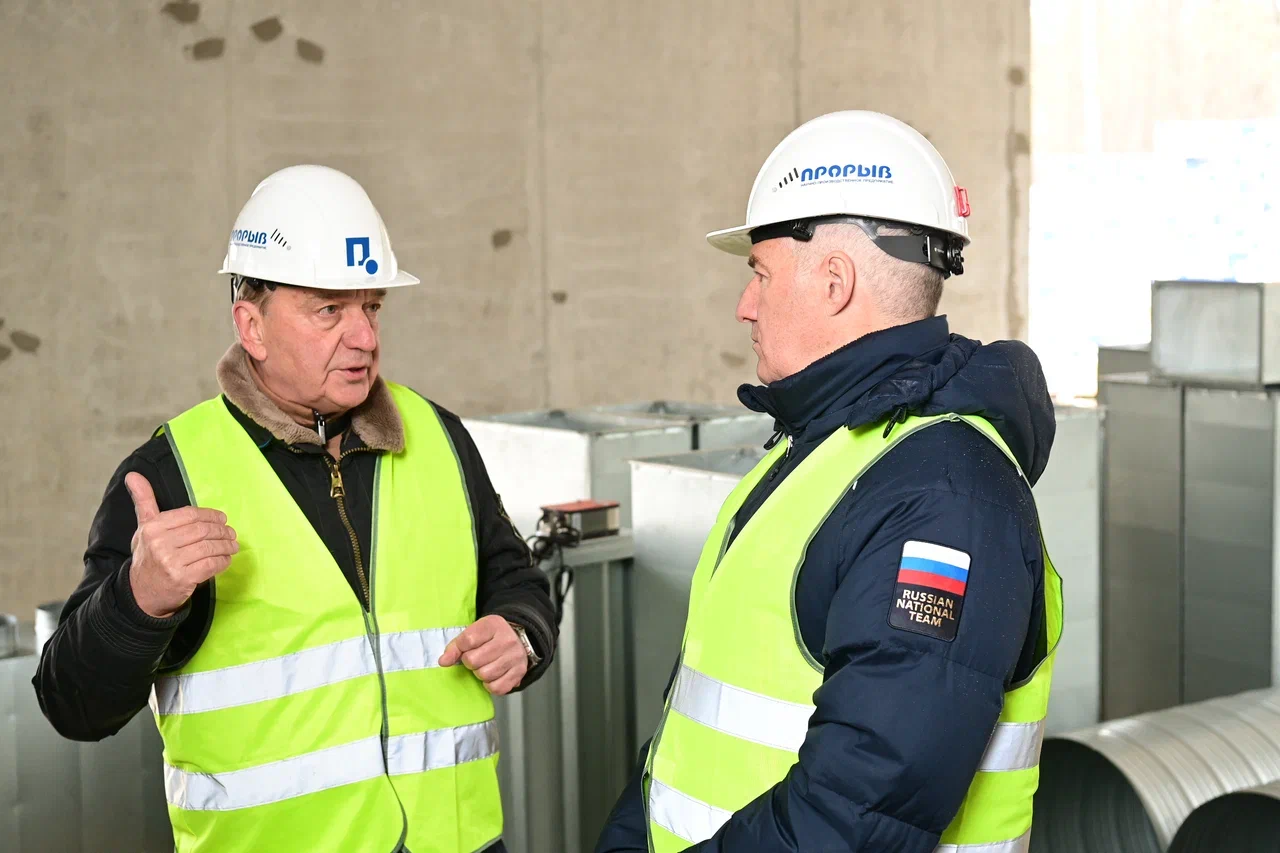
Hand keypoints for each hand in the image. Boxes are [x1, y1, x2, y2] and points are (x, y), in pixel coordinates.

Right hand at [125, 472, 238, 618]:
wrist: (141, 593)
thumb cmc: (148, 556)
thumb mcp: (143, 528)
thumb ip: (144, 501)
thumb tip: (133, 475)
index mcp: (153, 527)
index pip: (191, 515)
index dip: (211, 515)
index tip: (223, 518)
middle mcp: (160, 543)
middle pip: (203, 530)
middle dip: (222, 531)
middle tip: (231, 533)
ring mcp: (171, 562)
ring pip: (209, 547)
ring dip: (226, 546)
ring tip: (232, 545)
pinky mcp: (183, 578)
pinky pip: (211, 564)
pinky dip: (223, 561)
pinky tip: (226, 559)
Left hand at [438, 614, 528, 694]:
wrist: (519, 638)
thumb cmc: (491, 637)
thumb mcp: (474, 633)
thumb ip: (456, 646)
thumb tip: (443, 662)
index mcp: (493, 625)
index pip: (468, 640)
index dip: (460, 649)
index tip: (464, 649)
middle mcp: (507, 640)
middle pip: (474, 660)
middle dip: (470, 662)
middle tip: (476, 659)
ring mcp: (515, 657)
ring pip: (484, 675)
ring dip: (480, 674)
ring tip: (485, 666)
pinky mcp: (519, 672)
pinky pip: (496, 688)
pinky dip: (490, 685)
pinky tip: (493, 676)